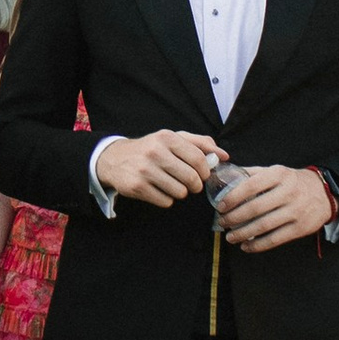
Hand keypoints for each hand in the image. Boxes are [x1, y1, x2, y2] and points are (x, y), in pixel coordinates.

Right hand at [95, 129, 220, 207]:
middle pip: (191, 178)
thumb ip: (200, 143)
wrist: (114, 159)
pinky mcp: (137, 186)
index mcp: (167, 137)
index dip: (205, 171)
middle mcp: (155, 152)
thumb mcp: (173, 139)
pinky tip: (158, 190)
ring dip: (180, 192)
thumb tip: (224, 155)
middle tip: (190, 184)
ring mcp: (145, 170)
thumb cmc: (151, 149)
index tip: (202, 174)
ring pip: (180, 192)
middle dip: (195, 185)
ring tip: (171, 185)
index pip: (199, 158)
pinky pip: (165, 201)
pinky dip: (166, 199)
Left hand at [212, 164, 336, 252]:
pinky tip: (246, 246)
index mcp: (279, 175)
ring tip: (230, 237)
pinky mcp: (300, 228)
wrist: (324, 193)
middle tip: (222, 222)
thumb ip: (253, 174)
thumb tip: (225, 178)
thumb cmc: (293, 182)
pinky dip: (258, 245)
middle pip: (256, 208)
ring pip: (264, 226)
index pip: (251, 185)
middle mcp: (288, 192)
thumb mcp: (276, 172)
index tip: (220, 206)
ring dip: (243, 233)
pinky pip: (275, 239)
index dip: (233, 197)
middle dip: (235, 217)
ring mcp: (296, 211)